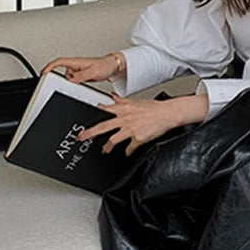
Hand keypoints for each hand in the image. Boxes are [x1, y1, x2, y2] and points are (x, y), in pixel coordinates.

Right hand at [41, 54, 121, 83]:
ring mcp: (78, 70)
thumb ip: (81, 76)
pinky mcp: (81, 74)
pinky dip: (75, 83)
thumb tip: (71, 78)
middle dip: (63, 79)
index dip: (49, 67)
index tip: (43, 72)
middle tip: (69, 83)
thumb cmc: (105, 66)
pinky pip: (74, 79)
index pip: (59, 62)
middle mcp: (76, 65)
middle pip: (61, 71)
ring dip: (72, 82)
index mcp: (77, 62)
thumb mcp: (93, 72)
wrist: (112, 66)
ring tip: (83, 81)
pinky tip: (83, 83)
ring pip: (68, 76)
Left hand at [78, 93, 208, 155]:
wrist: (168, 113)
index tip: (84, 121)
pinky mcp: (138, 138)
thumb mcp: (135, 102)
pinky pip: (129, 148)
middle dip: (90, 133)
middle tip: (81, 138)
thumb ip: (122, 101)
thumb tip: (113, 97)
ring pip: (113, 140)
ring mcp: (131, 129)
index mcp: (123, 109)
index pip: (104, 111)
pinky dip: (128, 151)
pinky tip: (127, 153)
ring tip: (105, 150)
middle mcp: (125, 119)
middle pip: (103, 126)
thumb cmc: (153, 108)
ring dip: (107, 147)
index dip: (92, 116)